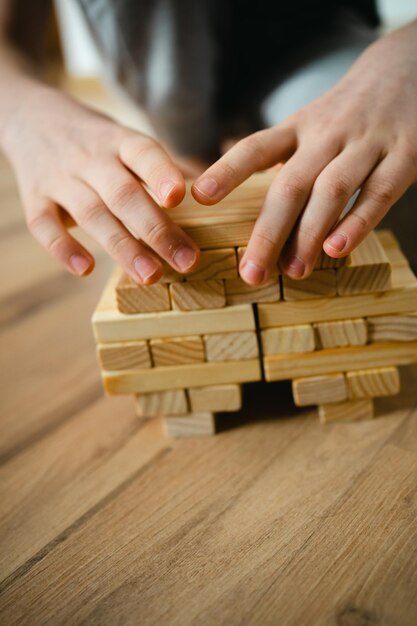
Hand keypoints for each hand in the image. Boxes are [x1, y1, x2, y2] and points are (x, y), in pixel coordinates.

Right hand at [1, 83, 199, 282]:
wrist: (30, 117)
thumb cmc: (95, 141)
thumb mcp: (125, 140)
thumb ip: (159, 169)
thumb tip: (211, 196)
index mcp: (120, 141)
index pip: (143, 153)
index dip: (161, 173)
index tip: (180, 198)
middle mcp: (91, 158)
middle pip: (124, 194)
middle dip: (156, 230)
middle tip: (185, 261)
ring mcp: (60, 178)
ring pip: (91, 213)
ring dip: (122, 247)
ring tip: (150, 275)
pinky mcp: (35, 198)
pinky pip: (44, 225)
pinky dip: (63, 248)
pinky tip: (85, 270)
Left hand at [192, 20, 416, 283]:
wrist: (409, 69)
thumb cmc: (348, 112)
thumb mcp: (309, 123)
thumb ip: (280, 156)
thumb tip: (235, 194)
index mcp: (299, 128)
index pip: (256, 148)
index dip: (228, 171)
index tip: (199, 197)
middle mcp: (327, 136)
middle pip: (291, 184)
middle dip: (268, 231)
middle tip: (251, 272)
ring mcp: (366, 145)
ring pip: (332, 191)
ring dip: (309, 235)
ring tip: (293, 272)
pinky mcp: (404, 157)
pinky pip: (378, 194)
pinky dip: (357, 223)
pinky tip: (336, 249)